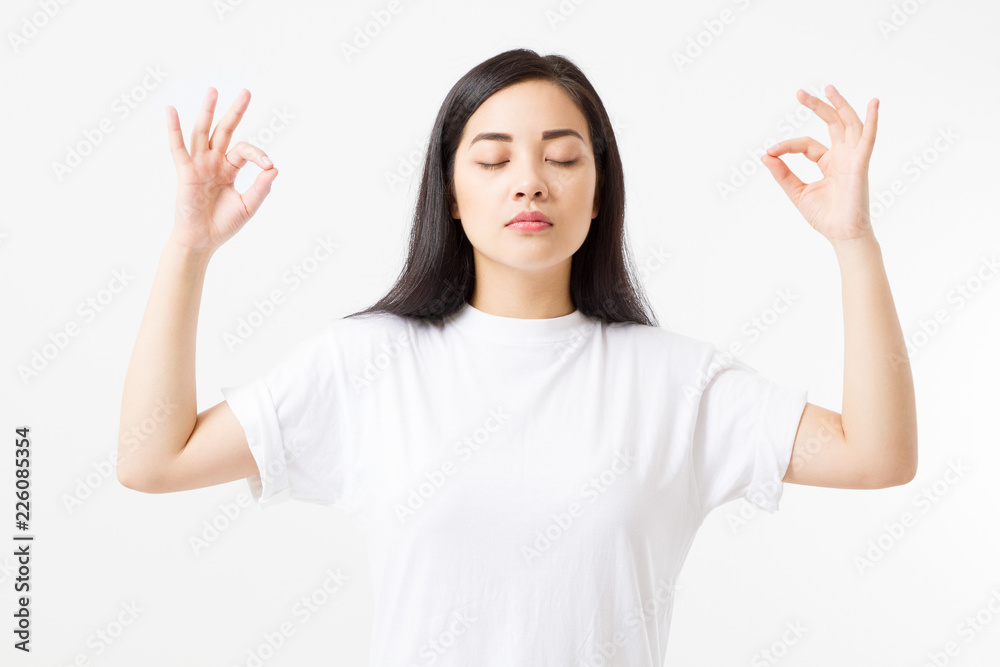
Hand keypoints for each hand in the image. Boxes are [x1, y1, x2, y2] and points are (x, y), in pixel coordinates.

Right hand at [166, 87, 277, 254]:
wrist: (202, 241)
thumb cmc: (223, 225)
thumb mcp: (248, 206)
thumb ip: (261, 188)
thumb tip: (274, 168)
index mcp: (229, 169)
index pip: (245, 151)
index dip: (258, 154)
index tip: (268, 165)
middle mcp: (213, 162)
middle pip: (225, 131)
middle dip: (235, 111)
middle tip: (247, 91)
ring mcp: (199, 165)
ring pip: (203, 132)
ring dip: (208, 111)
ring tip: (213, 90)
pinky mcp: (185, 172)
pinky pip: (178, 148)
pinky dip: (174, 129)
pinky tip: (170, 110)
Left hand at [761, 85, 878, 245]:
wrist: (841, 235)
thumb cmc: (824, 216)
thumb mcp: (796, 191)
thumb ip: (782, 173)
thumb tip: (764, 155)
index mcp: (828, 162)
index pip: (807, 144)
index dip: (787, 146)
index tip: (770, 151)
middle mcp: (842, 156)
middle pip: (832, 123)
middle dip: (817, 107)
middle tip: (799, 93)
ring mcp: (853, 158)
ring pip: (849, 124)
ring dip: (840, 105)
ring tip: (828, 88)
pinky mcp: (861, 165)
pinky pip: (868, 140)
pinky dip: (872, 121)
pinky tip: (874, 103)